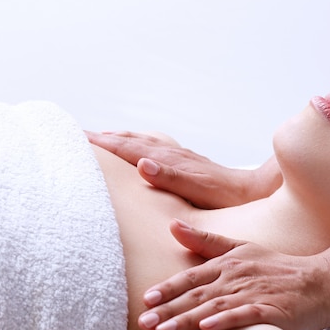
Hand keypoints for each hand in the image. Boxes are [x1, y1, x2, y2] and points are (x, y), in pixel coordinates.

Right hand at [86, 130, 270, 207]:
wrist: (251, 190)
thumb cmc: (224, 196)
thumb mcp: (197, 190)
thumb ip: (170, 177)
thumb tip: (142, 163)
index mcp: (169, 161)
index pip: (129, 149)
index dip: (104, 144)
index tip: (79, 137)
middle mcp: (173, 154)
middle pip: (133, 140)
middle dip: (107, 137)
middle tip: (80, 133)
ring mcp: (181, 156)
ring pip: (144, 140)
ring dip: (122, 136)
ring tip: (104, 135)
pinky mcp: (188, 161)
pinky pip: (157, 145)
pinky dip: (141, 142)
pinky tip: (143, 147)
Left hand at [138, 220, 329, 329]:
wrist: (320, 282)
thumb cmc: (278, 268)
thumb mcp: (243, 249)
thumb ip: (208, 242)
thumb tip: (173, 226)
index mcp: (229, 263)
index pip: (192, 276)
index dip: (168, 288)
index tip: (146, 300)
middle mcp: (238, 276)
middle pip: (198, 294)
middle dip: (168, 309)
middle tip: (142, 323)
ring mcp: (255, 293)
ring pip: (215, 307)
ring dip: (187, 320)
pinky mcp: (272, 310)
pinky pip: (246, 316)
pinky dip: (226, 321)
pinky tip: (208, 329)